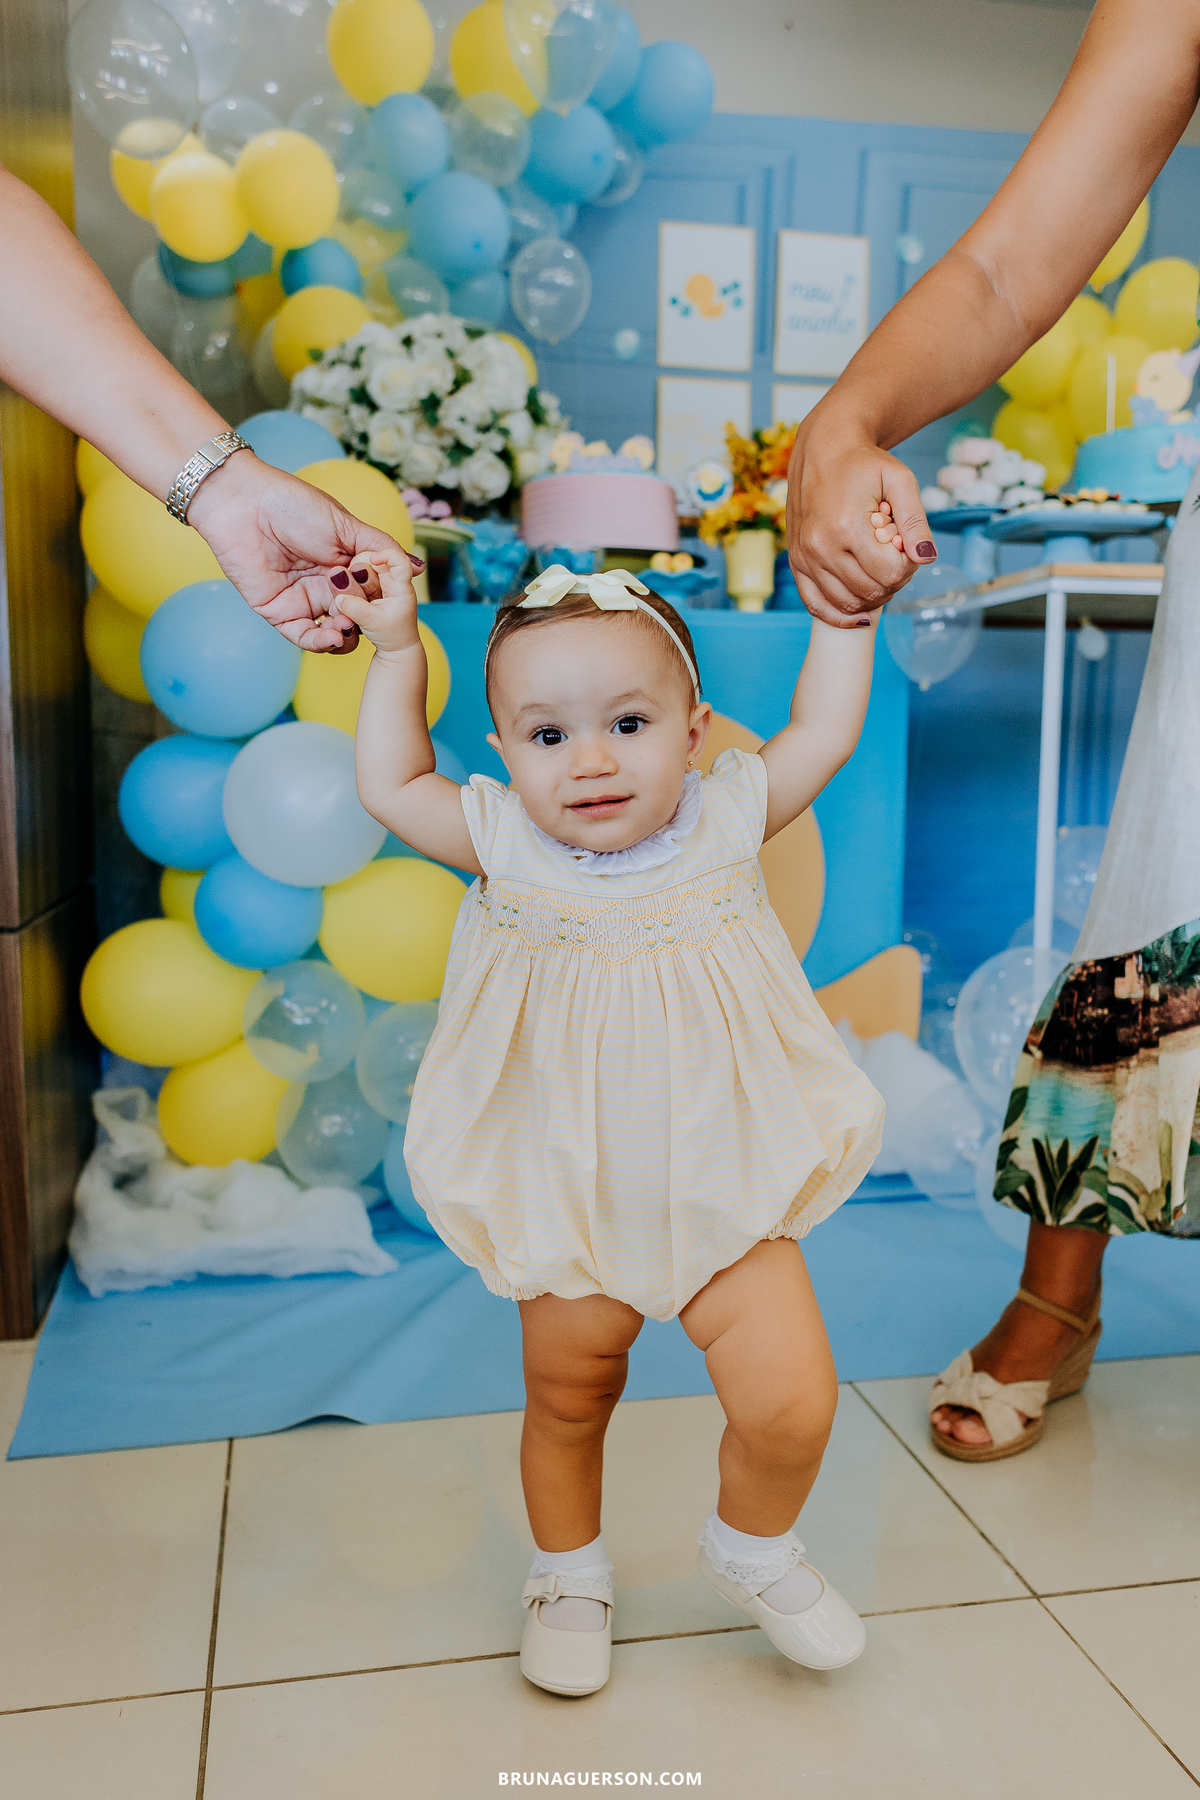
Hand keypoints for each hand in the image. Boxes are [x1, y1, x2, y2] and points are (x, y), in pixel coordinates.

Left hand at [187, 451, 424, 653]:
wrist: (243, 502)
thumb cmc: (293, 503)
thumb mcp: (346, 525)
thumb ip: (380, 548)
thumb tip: (415, 568)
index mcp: (345, 563)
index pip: (373, 592)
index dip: (382, 597)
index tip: (388, 593)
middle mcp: (326, 585)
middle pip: (357, 614)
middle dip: (366, 617)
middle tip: (364, 606)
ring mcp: (303, 600)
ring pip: (334, 631)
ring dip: (347, 634)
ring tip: (348, 624)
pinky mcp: (279, 612)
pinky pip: (305, 636)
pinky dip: (322, 642)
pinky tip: (335, 635)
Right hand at [785, 422, 936, 627]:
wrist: (822, 450)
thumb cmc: (864, 463)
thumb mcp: (900, 480)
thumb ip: (916, 520)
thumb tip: (926, 558)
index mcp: (846, 526)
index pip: (889, 574)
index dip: (908, 566)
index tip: (906, 545)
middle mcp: (820, 546)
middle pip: (871, 592)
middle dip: (893, 580)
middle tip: (896, 555)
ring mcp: (805, 558)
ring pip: (848, 603)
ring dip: (872, 595)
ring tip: (878, 567)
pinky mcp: (796, 563)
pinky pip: (816, 605)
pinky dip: (841, 615)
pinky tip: (862, 612)